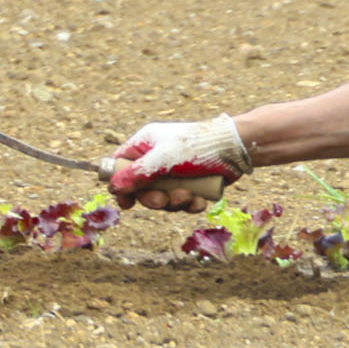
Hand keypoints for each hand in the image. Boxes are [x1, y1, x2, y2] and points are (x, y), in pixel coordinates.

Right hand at [104, 112, 251, 207]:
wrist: (235, 149)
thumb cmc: (195, 148)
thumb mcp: (161, 161)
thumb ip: (135, 174)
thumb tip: (112, 188)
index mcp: (145, 144)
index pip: (121, 164)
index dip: (120, 184)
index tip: (127, 203)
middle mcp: (157, 157)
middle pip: (141, 187)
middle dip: (153, 198)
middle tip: (163, 202)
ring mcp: (174, 171)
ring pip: (163, 197)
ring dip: (174, 203)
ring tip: (188, 197)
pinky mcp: (191, 182)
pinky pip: (181, 200)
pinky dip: (189, 204)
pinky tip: (200, 201)